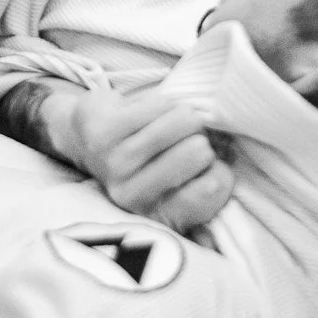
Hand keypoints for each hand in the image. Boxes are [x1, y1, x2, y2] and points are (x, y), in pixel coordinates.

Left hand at [53, 87, 234, 230]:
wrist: (88, 135)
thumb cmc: (148, 156)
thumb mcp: (182, 180)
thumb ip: (211, 181)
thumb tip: (229, 169)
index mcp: (160, 216)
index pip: (213, 190)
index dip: (220, 169)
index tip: (206, 164)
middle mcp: (135, 199)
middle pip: (200, 152)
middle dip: (200, 136)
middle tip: (180, 139)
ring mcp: (116, 166)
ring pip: (184, 122)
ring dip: (183, 115)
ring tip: (165, 124)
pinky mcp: (103, 133)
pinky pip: (161, 104)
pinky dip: (162, 101)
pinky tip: (145, 113)